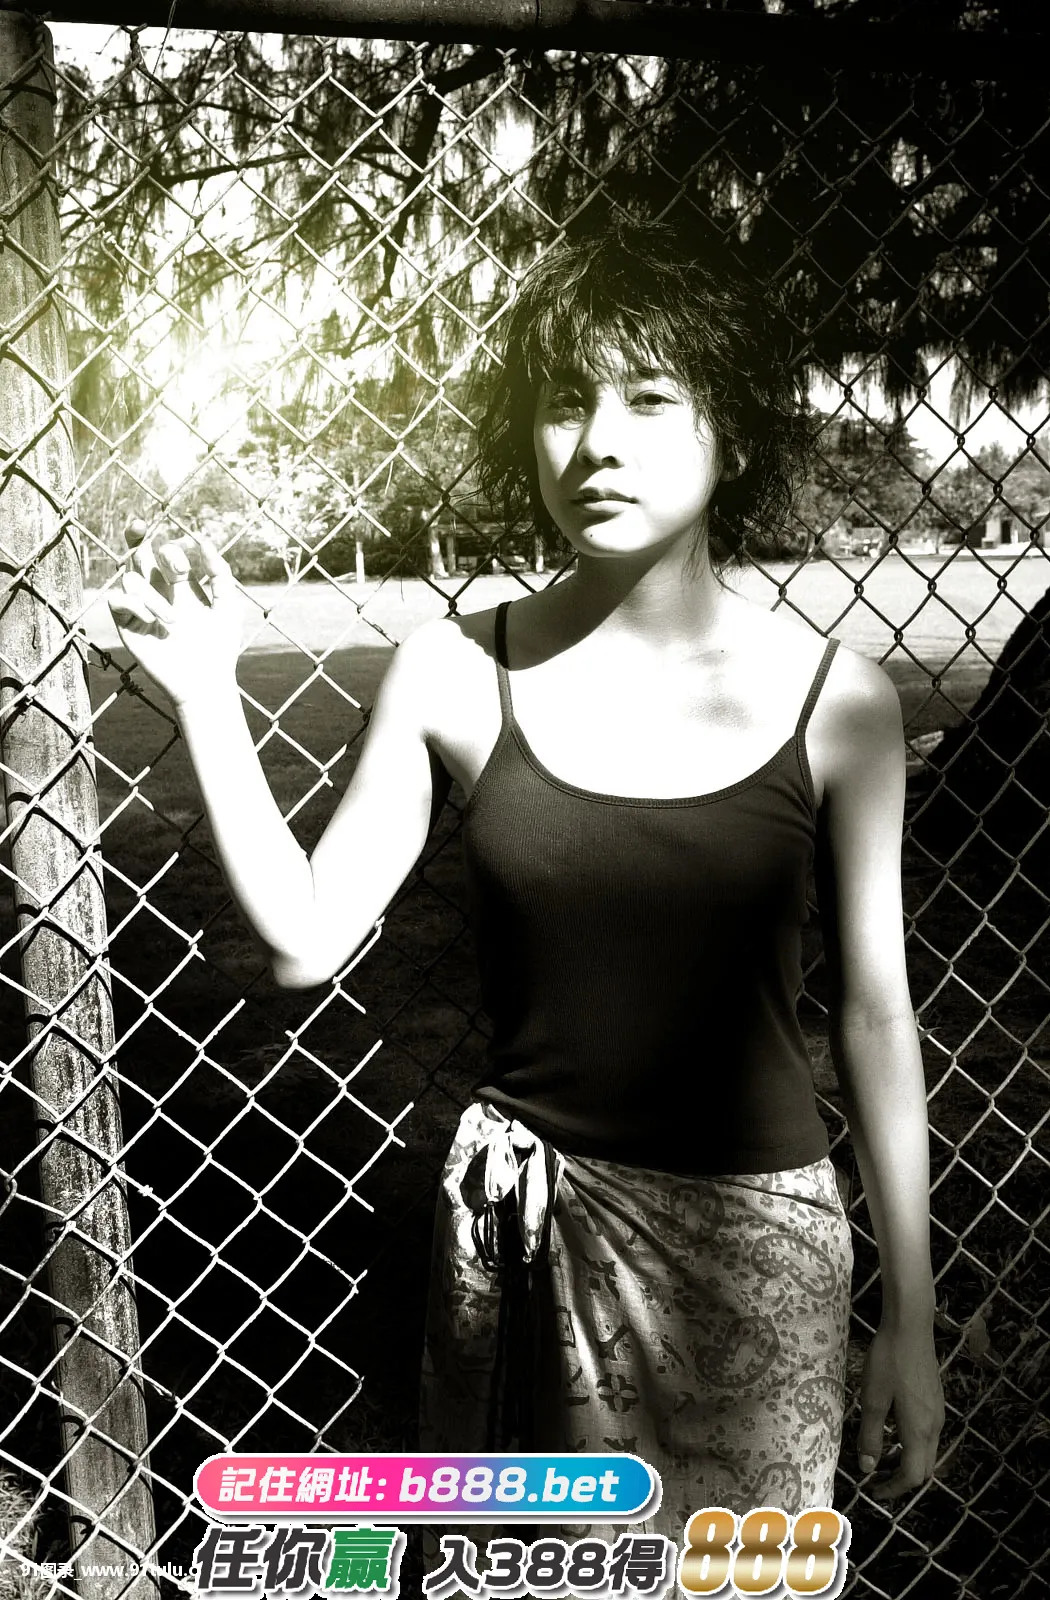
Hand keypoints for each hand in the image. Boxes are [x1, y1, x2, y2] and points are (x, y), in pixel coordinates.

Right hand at [108, 530, 242, 710]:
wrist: (204, 682)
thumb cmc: (219, 648)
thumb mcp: (227, 606)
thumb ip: (219, 573)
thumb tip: (202, 539)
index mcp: (180, 586)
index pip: (163, 552)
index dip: (166, 541)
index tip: (181, 540)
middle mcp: (158, 593)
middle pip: (138, 555)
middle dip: (139, 539)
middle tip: (160, 551)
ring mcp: (141, 608)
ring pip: (130, 577)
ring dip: (153, 595)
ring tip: (173, 621)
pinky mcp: (128, 626)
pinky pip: (117, 600)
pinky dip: (135, 605)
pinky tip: (154, 623)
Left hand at [857, 1323, 943, 1499]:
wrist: (910, 1327)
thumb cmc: (888, 1361)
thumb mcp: (872, 1399)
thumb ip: (871, 1436)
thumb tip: (868, 1468)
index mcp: (918, 1430)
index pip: (912, 1476)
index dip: (893, 1489)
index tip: (873, 1491)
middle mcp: (934, 1426)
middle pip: (924, 1468)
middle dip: (900, 1479)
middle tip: (876, 1477)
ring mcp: (937, 1412)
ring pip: (927, 1451)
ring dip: (906, 1460)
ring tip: (880, 1455)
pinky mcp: (935, 1399)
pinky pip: (927, 1434)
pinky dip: (911, 1444)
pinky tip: (892, 1429)